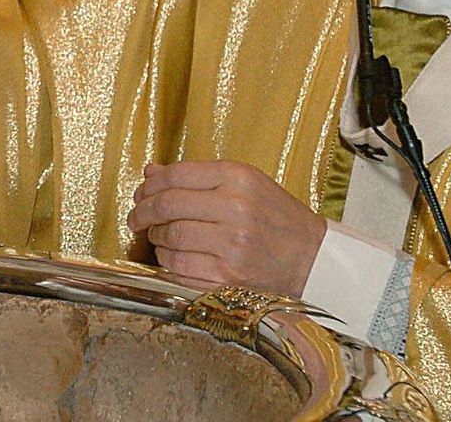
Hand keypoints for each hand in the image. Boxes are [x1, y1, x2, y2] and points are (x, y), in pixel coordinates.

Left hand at [127, 160, 326, 296]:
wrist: (314, 260)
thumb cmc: (278, 221)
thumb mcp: (246, 185)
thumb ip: (198, 177)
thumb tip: (151, 172)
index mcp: (239, 179)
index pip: (176, 176)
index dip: (150, 186)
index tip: (141, 194)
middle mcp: (235, 209)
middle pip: (167, 206)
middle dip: (143, 212)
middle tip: (136, 217)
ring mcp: (231, 246)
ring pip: (170, 238)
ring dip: (157, 239)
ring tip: (162, 237)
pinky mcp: (227, 277)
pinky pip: (179, 268)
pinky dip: (169, 262)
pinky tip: (175, 256)